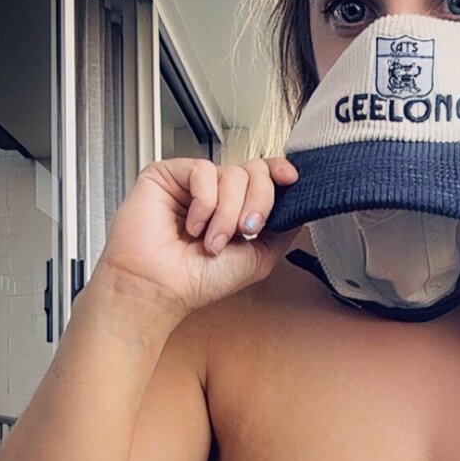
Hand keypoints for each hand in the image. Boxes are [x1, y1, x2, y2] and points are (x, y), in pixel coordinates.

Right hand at [95, 157, 299, 318]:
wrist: (160, 289)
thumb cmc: (198, 280)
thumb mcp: (257, 259)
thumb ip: (282, 230)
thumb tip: (299, 206)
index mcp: (235, 208)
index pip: (263, 175)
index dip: (279, 172)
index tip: (291, 180)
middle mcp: (216, 193)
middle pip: (254, 171)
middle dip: (257, 203)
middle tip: (245, 232)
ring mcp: (192, 183)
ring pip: (232, 173)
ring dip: (227, 214)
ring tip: (210, 241)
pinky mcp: (167, 175)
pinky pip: (203, 171)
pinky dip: (204, 203)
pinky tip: (191, 226)